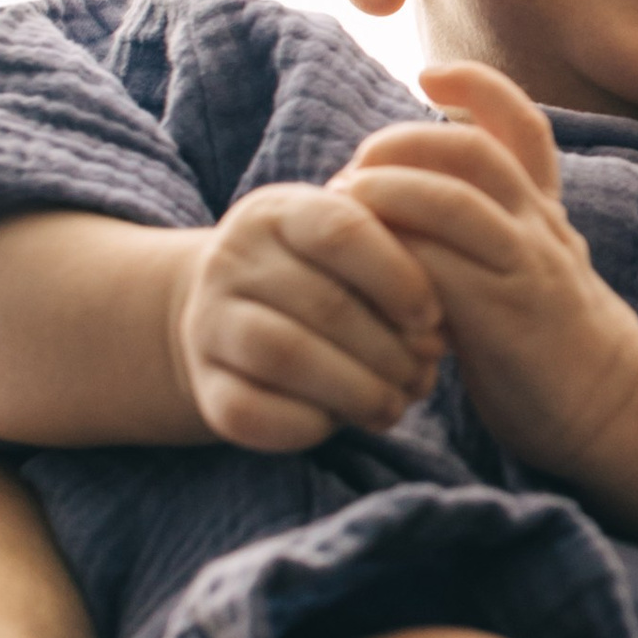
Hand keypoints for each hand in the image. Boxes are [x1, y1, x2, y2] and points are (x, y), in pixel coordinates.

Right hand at [170, 183, 445, 451]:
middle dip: (389, 349)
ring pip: (285, 356)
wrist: (233, 316)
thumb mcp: (354, 255)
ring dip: (355, 391)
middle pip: (323, 304)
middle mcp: (231, 260)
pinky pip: (252, 411)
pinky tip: (339, 422)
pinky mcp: (206, 386)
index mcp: (277, 213)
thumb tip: (431, 337)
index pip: (341, 231)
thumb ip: (397, 271)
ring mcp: (208, 322)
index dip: (399, 278)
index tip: (432, 318)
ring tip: (392, 404)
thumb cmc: (321, 281)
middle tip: (421, 373)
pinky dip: (309, 424)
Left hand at [332, 62, 637, 476]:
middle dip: (399, 147)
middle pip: (471, 151)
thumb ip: (484, 235)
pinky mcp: (506, 318)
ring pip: (451, 202)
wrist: (613, 413)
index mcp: (545, 213)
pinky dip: (390, 264)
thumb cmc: (551, 347)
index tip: (429, 77)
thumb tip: (403, 206)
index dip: (478, 88)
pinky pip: (437, 271)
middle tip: (355, 171)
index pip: (522, 126)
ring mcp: (527, 269)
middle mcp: (541, 228)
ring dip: (386, 196)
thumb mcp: (530, 271)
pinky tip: (361, 279)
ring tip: (344, 211)